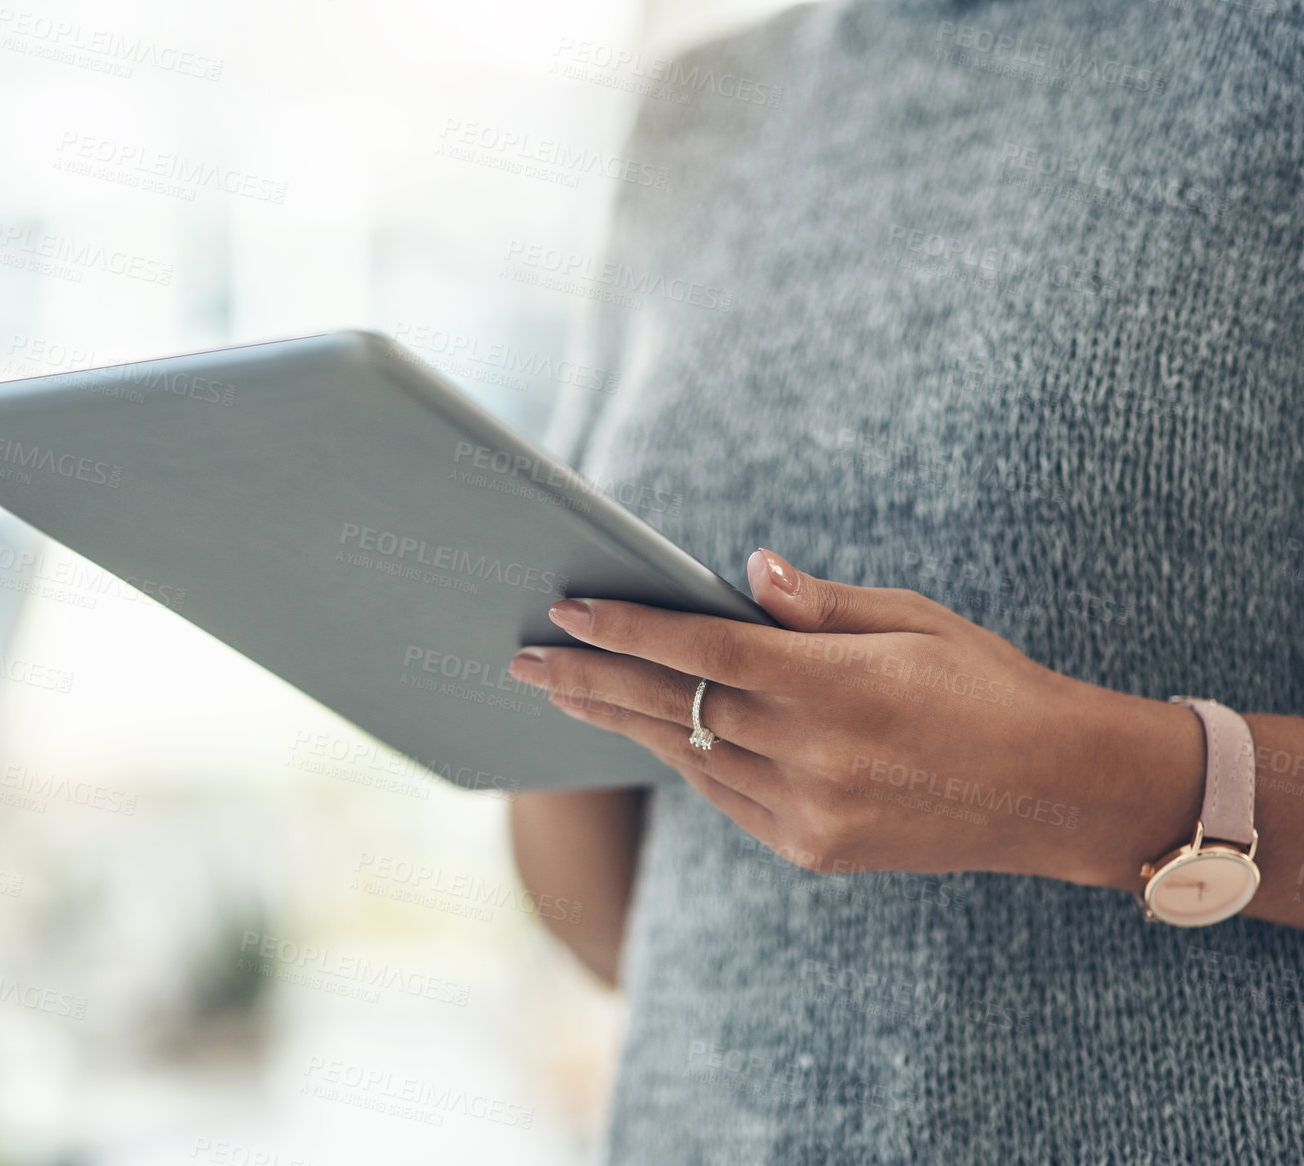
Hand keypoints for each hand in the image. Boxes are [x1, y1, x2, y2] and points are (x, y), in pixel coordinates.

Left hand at [507, 549, 1204, 889]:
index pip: (701, 650)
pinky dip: (683, 758)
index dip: (626, 629)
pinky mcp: (810, 851)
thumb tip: (740, 573)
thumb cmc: (987, 683)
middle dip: (589, 680)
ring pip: (688, 756)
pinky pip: (723, 797)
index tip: (566, 609)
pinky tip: (645, 730)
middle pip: (673, 706)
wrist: (1056, 792)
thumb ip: (819, 604)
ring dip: (621, 721)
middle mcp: (813, 756)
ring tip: (562, 691)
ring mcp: (808, 813)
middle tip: (522, 658)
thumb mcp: (915, 619)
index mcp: (836, 686)